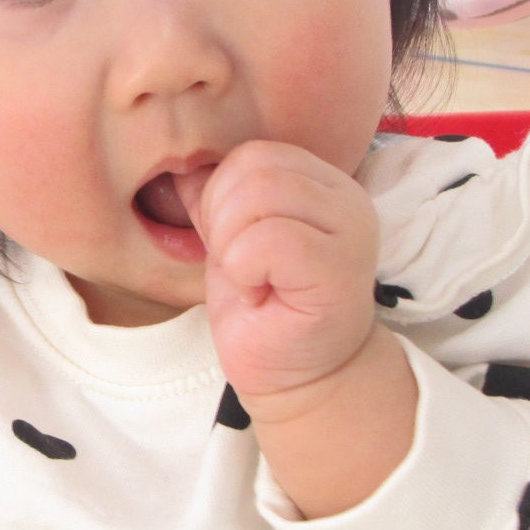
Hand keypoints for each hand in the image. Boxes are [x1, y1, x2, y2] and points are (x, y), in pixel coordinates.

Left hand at [179, 142, 416, 516]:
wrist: (295, 376)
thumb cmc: (265, 307)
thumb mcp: (231, 238)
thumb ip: (215, 196)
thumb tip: (180, 161)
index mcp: (322, 182)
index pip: (253, 153)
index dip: (221, 196)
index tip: (232, 246)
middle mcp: (346, 197)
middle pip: (254, 166)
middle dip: (222, 220)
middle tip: (239, 267)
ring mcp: (349, 232)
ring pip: (258, 196)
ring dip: (232, 245)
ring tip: (252, 280)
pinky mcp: (339, 269)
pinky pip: (268, 239)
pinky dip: (244, 269)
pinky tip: (261, 296)